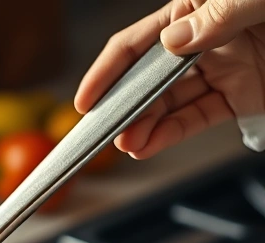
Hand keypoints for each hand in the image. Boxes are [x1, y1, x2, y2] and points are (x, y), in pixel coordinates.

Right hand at [75, 0, 264, 158]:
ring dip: (145, 126)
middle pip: (149, 79)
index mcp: (196, 9)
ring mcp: (221, 69)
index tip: (86, 100)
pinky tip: (150, 145)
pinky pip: (200, 116)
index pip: (137, 43)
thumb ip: (212, 18)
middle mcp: (203, 41)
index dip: (106, 72)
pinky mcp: (241, 94)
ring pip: (171, 103)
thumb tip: (170, 42)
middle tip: (108, 131)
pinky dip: (173, 134)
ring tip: (128, 144)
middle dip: (125, 108)